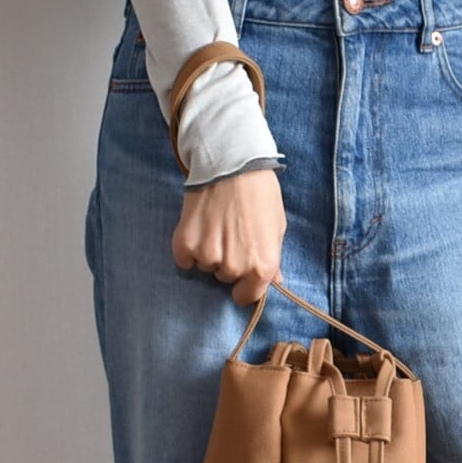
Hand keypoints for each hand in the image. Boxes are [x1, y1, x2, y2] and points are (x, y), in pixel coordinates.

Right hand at [171, 168, 286, 306]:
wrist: (232, 165)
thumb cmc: (260, 194)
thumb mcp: (277, 227)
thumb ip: (272, 258)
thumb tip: (275, 279)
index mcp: (261, 267)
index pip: (247, 297)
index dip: (244, 286)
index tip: (242, 276)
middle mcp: (235, 267)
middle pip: (225, 278)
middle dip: (228, 261)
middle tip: (231, 234)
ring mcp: (208, 256)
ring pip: (205, 267)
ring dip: (209, 252)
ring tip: (216, 225)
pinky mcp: (185, 244)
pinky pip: (184, 260)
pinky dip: (189, 248)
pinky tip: (199, 227)